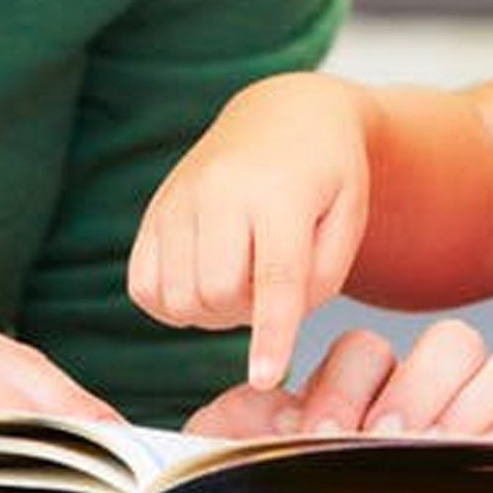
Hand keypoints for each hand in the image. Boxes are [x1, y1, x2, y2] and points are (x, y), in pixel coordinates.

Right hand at [130, 72, 370, 389]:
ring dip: (210, 311)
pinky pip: (143, 286)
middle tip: (267, 290)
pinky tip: (203, 280)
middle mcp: (222, 188)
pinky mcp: (155, 208)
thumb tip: (272, 328)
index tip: (265, 378)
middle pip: (218, 292)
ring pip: (178, 296)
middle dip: (244, 313)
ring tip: (239, 280)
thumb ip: (320, 277)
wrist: (284, 113)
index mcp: (282, 190)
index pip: (274, 274)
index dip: (271, 334)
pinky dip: (171, 302)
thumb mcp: (349, 215)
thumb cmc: (326, 173)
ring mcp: (181, 196)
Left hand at [186, 319, 492, 441]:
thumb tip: (257, 413)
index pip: (368, 352)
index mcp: (362, 398)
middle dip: (418, 385)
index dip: (345, 385)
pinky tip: (477, 471)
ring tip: (436, 452)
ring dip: (474, 405)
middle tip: (384, 442)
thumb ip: (239, 422)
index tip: (318, 437)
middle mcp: (425, 407)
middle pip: (453, 341)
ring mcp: (477, 437)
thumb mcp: (241, 469)